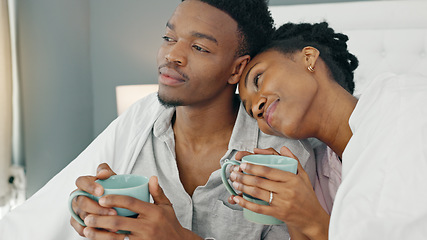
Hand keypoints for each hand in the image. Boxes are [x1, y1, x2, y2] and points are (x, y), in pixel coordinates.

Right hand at [70, 163, 117, 235]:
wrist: (115, 203)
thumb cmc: (112, 188)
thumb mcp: (111, 178)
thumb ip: (106, 171)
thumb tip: (103, 173)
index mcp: (84, 184)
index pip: (81, 182)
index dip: (89, 186)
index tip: (101, 191)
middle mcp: (77, 197)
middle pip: (81, 202)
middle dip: (97, 208)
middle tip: (113, 212)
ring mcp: (76, 211)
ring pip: (82, 217)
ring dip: (98, 222)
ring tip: (114, 226)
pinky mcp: (77, 223)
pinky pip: (82, 230)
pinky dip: (94, 232)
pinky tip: (107, 232)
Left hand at [82, 176, 202, 239]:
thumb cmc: (169, 223)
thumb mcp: (166, 206)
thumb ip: (157, 192)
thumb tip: (151, 177)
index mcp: (153, 212)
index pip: (131, 202)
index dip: (115, 199)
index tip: (102, 198)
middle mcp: (147, 226)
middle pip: (120, 221)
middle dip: (102, 218)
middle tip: (88, 215)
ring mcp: (143, 239)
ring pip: (117, 236)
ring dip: (100, 233)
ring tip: (87, 229)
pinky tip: (98, 239)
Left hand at [230, 146, 328, 239]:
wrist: (312, 217)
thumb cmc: (306, 195)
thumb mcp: (303, 175)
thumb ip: (293, 160)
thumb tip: (283, 148)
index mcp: (292, 178)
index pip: (269, 170)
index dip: (253, 166)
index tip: (243, 163)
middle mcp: (287, 190)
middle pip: (260, 181)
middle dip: (243, 176)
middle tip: (234, 172)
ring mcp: (282, 203)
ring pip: (257, 193)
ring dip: (242, 187)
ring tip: (234, 182)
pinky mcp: (278, 213)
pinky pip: (258, 208)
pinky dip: (246, 203)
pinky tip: (237, 198)